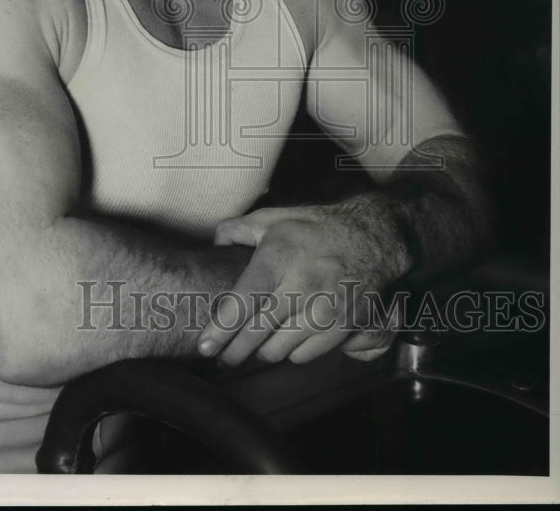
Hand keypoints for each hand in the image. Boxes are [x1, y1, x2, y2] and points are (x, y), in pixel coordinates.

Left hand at [198, 203, 404, 365]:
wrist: (372, 238)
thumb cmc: (317, 228)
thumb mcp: (275, 218)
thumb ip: (238, 230)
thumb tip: (215, 245)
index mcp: (279, 258)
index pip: (243, 302)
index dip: (220, 329)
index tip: (204, 346)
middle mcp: (301, 286)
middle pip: (257, 334)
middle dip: (232, 352)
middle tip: (220, 358)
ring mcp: (325, 310)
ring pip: (279, 350)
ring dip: (261, 352)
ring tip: (252, 346)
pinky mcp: (343, 327)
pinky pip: (305, 355)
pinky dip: (290, 352)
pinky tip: (284, 341)